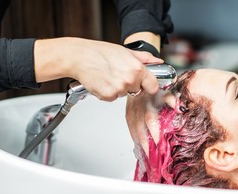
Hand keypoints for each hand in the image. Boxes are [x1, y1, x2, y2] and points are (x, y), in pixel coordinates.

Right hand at [34, 37, 162, 100]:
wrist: (79, 57)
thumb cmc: (100, 52)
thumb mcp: (126, 51)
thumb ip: (145, 58)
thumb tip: (158, 62)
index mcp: (137, 69)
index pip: (153, 86)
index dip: (148, 85)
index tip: (144, 83)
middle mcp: (130, 80)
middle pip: (138, 90)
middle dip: (131, 84)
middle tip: (119, 73)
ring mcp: (119, 90)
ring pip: (124, 94)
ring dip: (118, 88)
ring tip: (108, 75)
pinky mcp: (108, 96)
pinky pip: (113, 98)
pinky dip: (108, 92)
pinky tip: (103, 81)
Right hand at [126, 92, 176, 155]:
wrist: (139, 82)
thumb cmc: (155, 88)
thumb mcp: (167, 91)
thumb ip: (173, 100)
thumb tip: (181, 108)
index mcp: (148, 104)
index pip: (151, 121)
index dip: (155, 134)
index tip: (160, 145)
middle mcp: (138, 110)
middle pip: (141, 132)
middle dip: (147, 146)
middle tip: (154, 159)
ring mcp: (132, 115)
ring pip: (135, 134)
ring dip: (142, 147)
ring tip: (149, 158)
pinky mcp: (128, 117)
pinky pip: (132, 132)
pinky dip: (137, 142)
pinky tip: (142, 149)